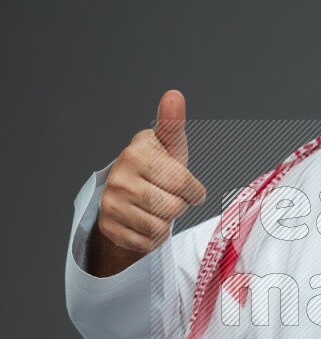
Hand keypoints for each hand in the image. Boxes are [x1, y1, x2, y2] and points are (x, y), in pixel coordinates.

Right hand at [87, 90, 205, 275]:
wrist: (128, 198)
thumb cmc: (156, 170)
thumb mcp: (168, 147)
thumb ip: (172, 124)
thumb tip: (174, 95)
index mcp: (136, 153)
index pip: (182, 181)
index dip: (192, 190)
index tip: (187, 187)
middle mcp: (119, 177)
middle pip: (173, 207)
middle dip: (178, 206)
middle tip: (166, 197)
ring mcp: (111, 203)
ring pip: (160, 228)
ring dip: (165, 223)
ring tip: (155, 209)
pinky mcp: (109, 227)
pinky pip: (147, 243)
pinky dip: (152, 239)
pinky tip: (145, 223)